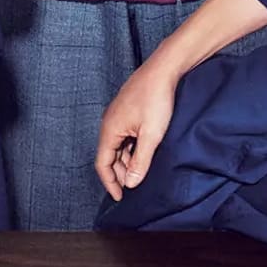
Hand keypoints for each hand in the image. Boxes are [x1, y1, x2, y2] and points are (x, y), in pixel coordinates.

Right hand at [96, 62, 180, 198]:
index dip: (110, 183)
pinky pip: (125, 136)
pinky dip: (133, 148)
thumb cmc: (156, 99)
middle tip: (135, 186)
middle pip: (110, 156)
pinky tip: (145, 152)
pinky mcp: (128, 111)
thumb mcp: (151, 135)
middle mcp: (109, 124)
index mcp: (109, 131)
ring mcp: (118, 116)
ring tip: (142, 171)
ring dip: (128, 161)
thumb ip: (141, 160)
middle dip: (121, 173)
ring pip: (119, 146)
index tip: (120, 197)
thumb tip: (132, 183)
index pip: (102, 164)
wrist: (164, 69)